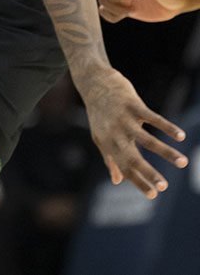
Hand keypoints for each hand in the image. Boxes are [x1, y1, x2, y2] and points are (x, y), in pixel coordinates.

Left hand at [78, 68, 187, 197]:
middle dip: (149, 173)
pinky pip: (153, 118)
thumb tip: (118, 180)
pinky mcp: (132, 105)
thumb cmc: (99, 113)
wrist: (93, 82)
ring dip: (166, 152)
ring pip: (146, 139)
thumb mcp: (100, 136)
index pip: (124, 167)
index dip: (138, 181)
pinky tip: (180, 137)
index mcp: (108, 143)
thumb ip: (110, 158)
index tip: (154, 195)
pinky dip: (167, 127)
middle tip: (164, 187)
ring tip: (183, 163)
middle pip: (132, 157)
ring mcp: (124, 119)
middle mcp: (115, 133)